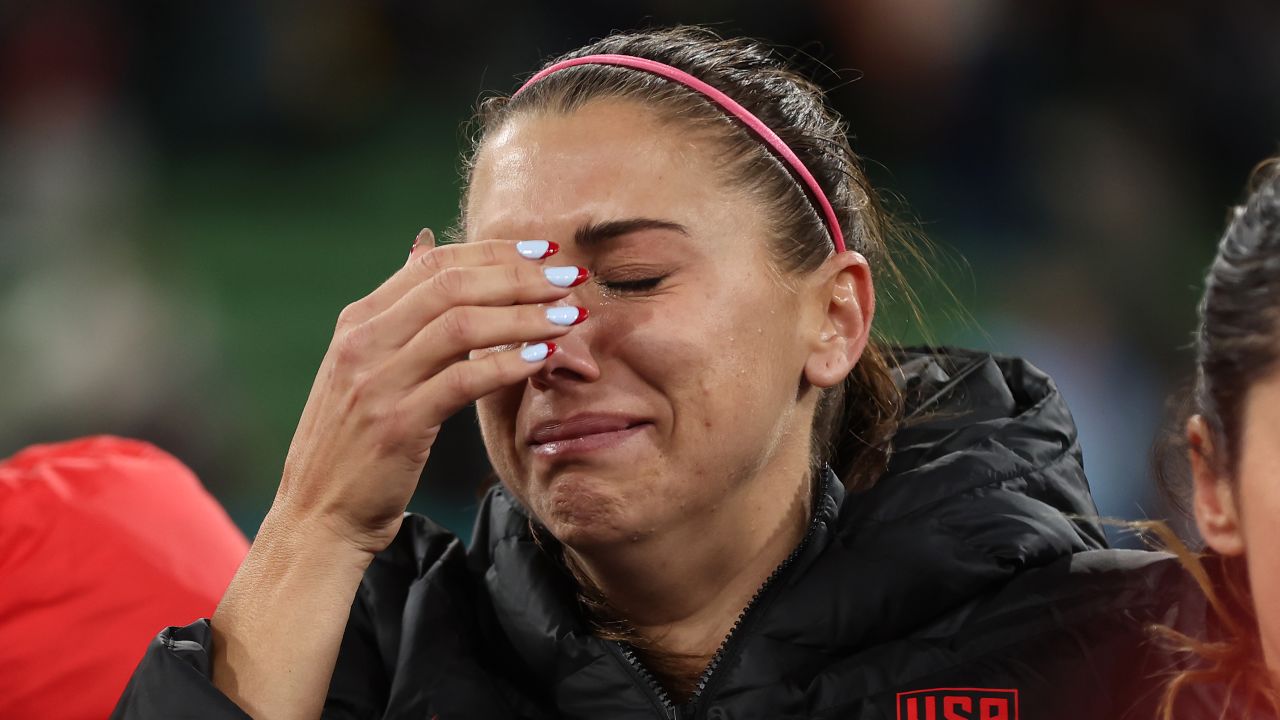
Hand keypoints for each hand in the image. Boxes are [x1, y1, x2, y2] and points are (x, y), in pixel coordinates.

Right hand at [274, 229, 586, 554]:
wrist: (316, 516)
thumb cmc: (353, 444)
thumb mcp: (364, 366)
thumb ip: (398, 311)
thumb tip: (424, 246)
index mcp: (358, 322)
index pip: (434, 264)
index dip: (494, 252)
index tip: (543, 252)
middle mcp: (363, 343)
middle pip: (452, 285)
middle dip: (519, 276)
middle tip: (568, 277)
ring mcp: (377, 383)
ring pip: (461, 325)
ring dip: (525, 315)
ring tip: (568, 316)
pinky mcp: (398, 425)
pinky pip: (463, 380)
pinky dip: (509, 364)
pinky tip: (543, 359)